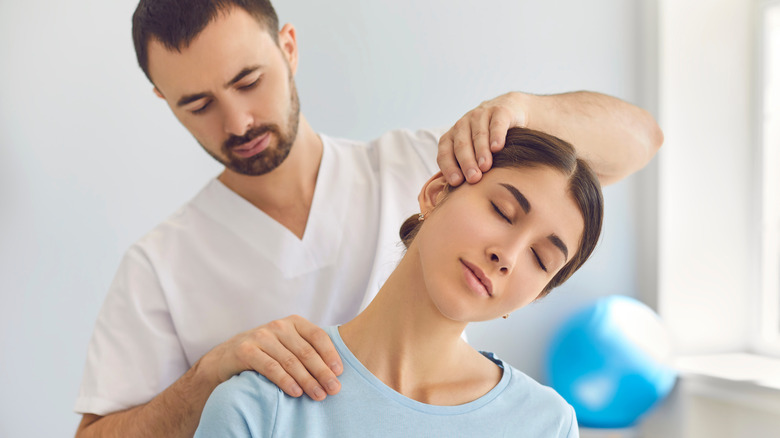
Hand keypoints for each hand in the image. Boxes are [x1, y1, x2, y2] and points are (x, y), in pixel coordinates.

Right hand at [201, 315, 342, 400]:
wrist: (227, 356)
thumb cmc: (266, 352)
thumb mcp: (288, 345)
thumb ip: (308, 351)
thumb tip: (336, 372)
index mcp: (293, 322)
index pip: (317, 336)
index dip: (330, 354)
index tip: (339, 373)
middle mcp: (278, 326)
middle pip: (306, 351)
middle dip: (322, 372)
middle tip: (334, 389)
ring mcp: (261, 336)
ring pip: (290, 361)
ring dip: (307, 380)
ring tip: (318, 395)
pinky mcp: (246, 350)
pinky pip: (270, 367)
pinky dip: (285, 381)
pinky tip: (296, 392)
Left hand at [437, 92, 527, 185]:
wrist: (508, 112)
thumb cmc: (487, 142)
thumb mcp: (473, 153)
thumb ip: (465, 170)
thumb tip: (460, 199)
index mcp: (452, 136)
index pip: (445, 152)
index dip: (449, 166)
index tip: (456, 182)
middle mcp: (463, 124)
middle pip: (461, 144)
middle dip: (466, 162)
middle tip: (473, 178)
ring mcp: (480, 115)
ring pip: (478, 134)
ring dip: (481, 151)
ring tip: (485, 167)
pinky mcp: (499, 111)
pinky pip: (496, 124)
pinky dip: (496, 136)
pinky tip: (498, 148)